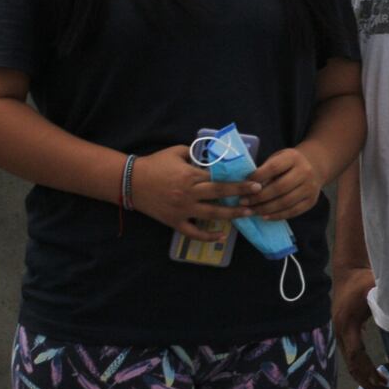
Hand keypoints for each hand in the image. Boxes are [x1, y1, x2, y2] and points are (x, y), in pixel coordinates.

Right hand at [130, 145, 255, 240]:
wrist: (130, 182)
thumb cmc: (154, 164)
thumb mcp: (177, 152)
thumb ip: (196, 153)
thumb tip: (213, 156)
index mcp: (191, 175)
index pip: (219, 178)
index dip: (237, 180)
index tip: (255, 181)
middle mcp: (189, 193)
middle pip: (220, 195)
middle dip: (241, 195)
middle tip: (259, 194)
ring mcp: (182, 209)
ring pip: (211, 214)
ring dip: (231, 215)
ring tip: (248, 214)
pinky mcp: (173, 221)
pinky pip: (192, 232)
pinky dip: (207, 236)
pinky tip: (220, 236)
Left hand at [244, 147, 322, 220]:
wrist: (313, 167)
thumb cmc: (287, 164)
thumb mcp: (277, 159)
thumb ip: (264, 170)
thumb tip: (246, 187)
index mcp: (294, 158)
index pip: (274, 168)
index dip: (258, 177)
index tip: (243, 185)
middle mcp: (305, 171)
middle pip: (280, 187)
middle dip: (259, 197)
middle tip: (243, 202)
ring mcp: (311, 187)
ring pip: (286, 202)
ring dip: (266, 208)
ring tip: (251, 211)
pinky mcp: (312, 200)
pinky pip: (293, 211)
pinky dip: (277, 215)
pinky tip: (264, 216)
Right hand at [332, 266, 388, 388]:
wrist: (347, 271)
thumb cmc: (364, 277)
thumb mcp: (375, 285)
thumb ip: (388, 297)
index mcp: (348, 323)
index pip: (357, 353)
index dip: (368, 369)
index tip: (383, 381)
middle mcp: (342, 333)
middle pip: (353, 366)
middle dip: (369, 384)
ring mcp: (342, 336)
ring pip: (353, 366)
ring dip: (368, 382)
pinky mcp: (347, 336)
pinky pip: (354, 359)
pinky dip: (366, 371)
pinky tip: (380, 379)